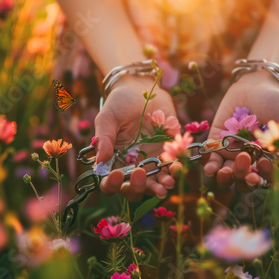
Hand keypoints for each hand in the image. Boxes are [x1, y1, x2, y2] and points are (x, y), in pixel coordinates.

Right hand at [93, 75, 175, 200]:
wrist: (141, 89)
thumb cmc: (119, 104)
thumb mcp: (108, 118)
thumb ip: (104, 139)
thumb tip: (100, 161)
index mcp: (113, 163)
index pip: (110, 184)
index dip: (112, 185)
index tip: (116, 175)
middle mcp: (132, 167)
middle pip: (134, 189)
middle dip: (139, 187)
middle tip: (141, 175)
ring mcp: (152, 162)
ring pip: (156, 184)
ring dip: (161, 186)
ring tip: (167, 182)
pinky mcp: (169, 153)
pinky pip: (173, 168)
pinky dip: (176, 170)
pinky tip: (178, 167)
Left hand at [204, 70, 278, 190]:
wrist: (256, 85)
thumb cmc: (277, 105)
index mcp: (267, 161)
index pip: (264, 179)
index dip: (263, 178)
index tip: (264, 164)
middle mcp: (249, 161)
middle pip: (243, 181)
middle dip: (242, 178)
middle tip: (244, 163)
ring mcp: (231, 153)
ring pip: (226, 174)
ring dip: (224, 177)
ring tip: (224, 171)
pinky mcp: (216, 142)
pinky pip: (211, 157)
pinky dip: (210, 164)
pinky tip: (210, 167)